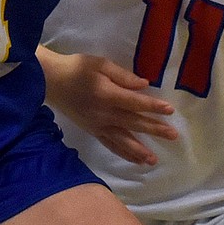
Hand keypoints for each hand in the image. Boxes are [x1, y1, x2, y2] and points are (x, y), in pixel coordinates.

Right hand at [47, 52, 177, 165]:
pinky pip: (111, 145)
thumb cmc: (77, 68)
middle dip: (154, 129)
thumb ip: (123, 76)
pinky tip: (136, 160)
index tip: (170, 110)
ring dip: (139, 151)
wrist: (51, 82)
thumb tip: (144, 85)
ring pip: (122, 140)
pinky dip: (123, 153)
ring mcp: (98, 125)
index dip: (153, 106)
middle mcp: (104, 114)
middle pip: (133, 123)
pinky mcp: (93, 131)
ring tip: (153, 160)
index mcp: (107, 95)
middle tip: (173, 136)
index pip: (135, 103)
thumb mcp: (100, 64)